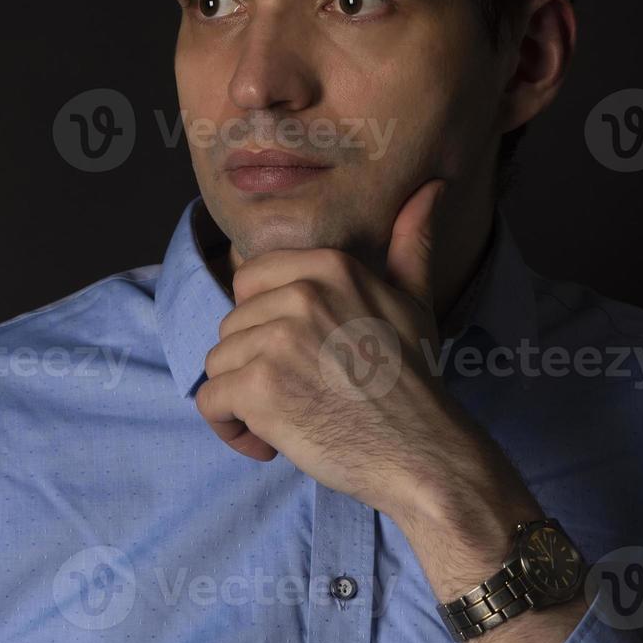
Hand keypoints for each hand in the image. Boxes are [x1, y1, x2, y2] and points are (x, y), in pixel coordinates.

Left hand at [196, 178, 460, 515]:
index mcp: (331, 266)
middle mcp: (302, 293)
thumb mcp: (415, 302)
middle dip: (254, 363)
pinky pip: (210, 402)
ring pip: (218, 363)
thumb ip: (411, 244)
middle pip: (232, 324)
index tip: (301, 355)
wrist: (423, 454)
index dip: (266, 323)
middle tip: (301, 392)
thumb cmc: (414, 382)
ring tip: (290, 418)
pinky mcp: (259, 386)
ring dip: (243, 399)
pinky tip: (271, 443)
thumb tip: (432, 189)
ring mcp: (278, 338)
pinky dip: (231, 429)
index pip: (251, 281)